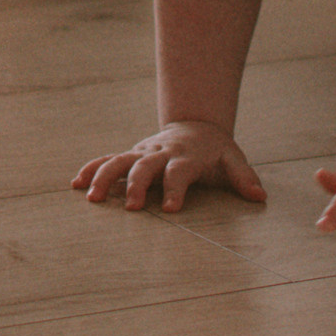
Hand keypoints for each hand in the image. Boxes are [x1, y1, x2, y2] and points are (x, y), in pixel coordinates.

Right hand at [72, 121, 264, 212]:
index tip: (170, 209)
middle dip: (137, 185)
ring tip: (91, 198)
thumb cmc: (215, 151)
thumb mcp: (233, 159)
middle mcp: (160, 153)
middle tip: (132, 208)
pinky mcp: (130, 155)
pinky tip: (76, 183)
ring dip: (105, 178)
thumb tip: (259, 196)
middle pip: (145, 166)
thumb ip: (244, 178)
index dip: (175, 189)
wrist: (195, 126)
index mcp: (186, 156)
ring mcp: (142, 153)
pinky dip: (91, 169)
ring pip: (119, 161)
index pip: (179, 172)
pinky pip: (107, 160)